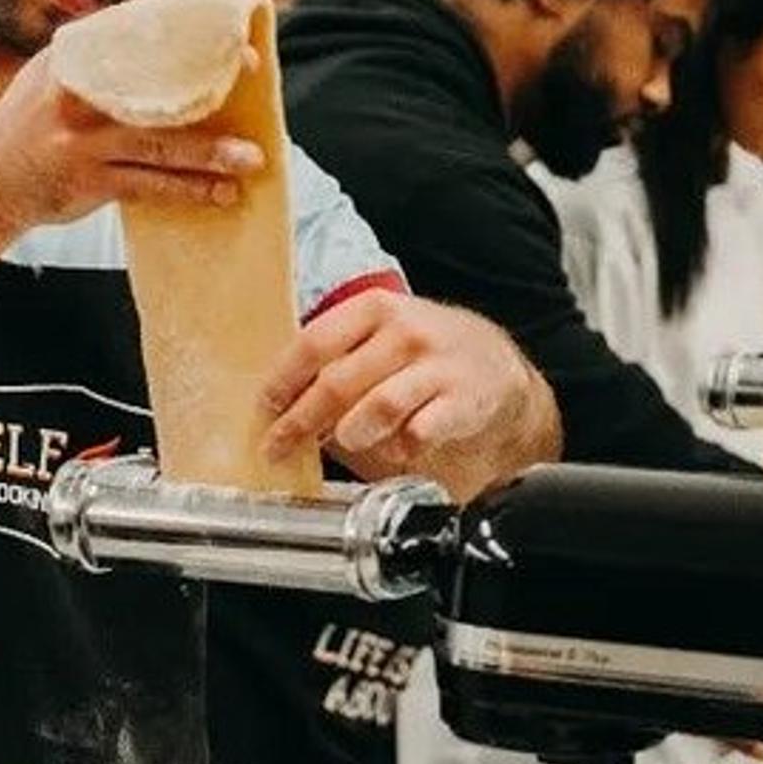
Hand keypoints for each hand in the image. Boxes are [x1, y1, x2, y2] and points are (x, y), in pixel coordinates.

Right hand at [0, 49, 265, 230]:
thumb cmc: (28, 124)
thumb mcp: (50, 75)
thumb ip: (98, 56)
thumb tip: (164, 38)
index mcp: (74, 59)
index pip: (143, 39)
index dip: (194, 38)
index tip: (236, 43)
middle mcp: (79, 95)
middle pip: (158, 87)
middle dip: (211, 85)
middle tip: (256, 80)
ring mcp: (84, 141)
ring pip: (161, 145)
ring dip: (210, 153)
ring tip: (252, 159)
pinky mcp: (90, 181)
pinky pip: (150, 186)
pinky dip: (189, 190)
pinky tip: (220, 194)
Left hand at [259, 290, 560, 498]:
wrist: (498, 368)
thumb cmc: (424, 356)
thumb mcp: (380, 340)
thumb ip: (335, 364)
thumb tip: (280, 404)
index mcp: (373, 310)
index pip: (315, 342)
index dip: (283, 379)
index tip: (264, 407)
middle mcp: (405, 332)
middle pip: (340, 379)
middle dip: (302, 419)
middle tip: (278, 446)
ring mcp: (437, 365)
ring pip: (381, 403)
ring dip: (351, 431)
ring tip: (339, 444)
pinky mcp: (464, 400)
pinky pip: (422, 430)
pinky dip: (401, 447)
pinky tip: (394, 453)